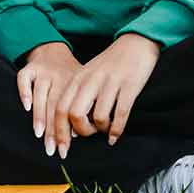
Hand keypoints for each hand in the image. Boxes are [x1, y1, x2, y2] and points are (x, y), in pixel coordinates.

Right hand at [16, 41, 82, 156]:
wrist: (51, 48)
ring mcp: (43, 71)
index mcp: (75, 84)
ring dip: (40, 116)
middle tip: (51, 150)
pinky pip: (24, 79)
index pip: (70, 111)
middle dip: (53, 130)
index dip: (67, 131)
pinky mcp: (29, 67)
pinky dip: (25, 92)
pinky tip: (26, 107)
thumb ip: (80, 106)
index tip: (65, 149)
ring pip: (41, 95)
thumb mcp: (81, 86)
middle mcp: (59, 77)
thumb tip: (77, 135)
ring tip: (39, 135)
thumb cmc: (67, 74)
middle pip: (56, 106)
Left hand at [48, 34, 159, 156]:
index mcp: (78, 79)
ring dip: (101, 130)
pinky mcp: (129, 86)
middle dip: (79, 133)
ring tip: (105, 131)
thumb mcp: (88, 75)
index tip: (61, 149)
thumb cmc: (111, 63)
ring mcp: (110, 83)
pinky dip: (117, 129)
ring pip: (98, 117)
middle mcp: (91, 81)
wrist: (135, 43)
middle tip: (88, 137)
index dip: (59, 131)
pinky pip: (120, 114)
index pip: (60, 108)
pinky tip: (115, 136)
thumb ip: (78, 94)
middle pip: (73, 114)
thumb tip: (72, 124)